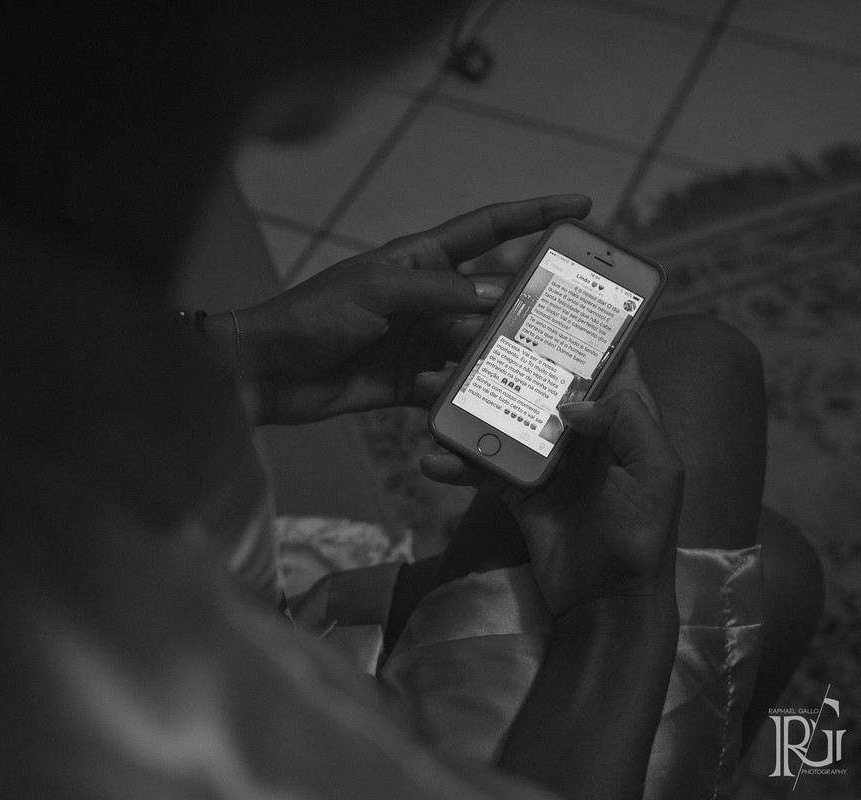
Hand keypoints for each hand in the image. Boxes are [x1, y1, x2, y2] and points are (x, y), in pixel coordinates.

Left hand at [222, 195, 590, 425]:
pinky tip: (494, 406)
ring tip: (541, 370)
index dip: (534, 214)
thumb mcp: (379, 292)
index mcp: (418, 259)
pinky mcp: (408, 381)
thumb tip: (500, 296)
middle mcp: (426, 297)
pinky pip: (450, 386)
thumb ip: (440, 292)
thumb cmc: (312, 316)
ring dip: (499, 358)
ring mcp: (419, 340)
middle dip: (529, 306)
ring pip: (476, 346)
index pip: (488, 229)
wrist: (266, 371)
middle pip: (491, 296)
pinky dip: (468, 395)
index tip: (581, 206)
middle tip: (572, 320)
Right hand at [419, 350, 683, 615]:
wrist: (605, 605)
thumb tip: (573, 399)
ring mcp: (546, 460)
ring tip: (429, 393)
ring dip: (465, 404)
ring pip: (502, 416)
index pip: (606, 361)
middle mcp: (583, 433)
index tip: (544, 297)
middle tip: (461, 342)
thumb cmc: (641, 538)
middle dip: (500, 359)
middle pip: (539, 380)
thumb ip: (628, 423)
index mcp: (624, 420)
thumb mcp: (655, 474)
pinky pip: (481, 465)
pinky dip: (456, 461)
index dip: (581, 329)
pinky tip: (434, 458)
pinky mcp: (517, 490)